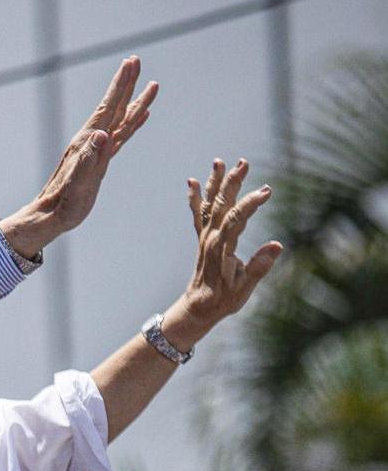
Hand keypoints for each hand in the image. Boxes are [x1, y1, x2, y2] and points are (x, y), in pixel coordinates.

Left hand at [1, 56, 157, 255]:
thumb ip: (90, 158)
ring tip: (151, 84)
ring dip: (135, 100)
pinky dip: (134, 123)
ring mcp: (97, 148)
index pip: (109, 106)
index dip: (121, 85)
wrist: (52, 215)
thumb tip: (102, 134)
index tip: (131, 63)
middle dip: (126, 83)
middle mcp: (92, 140)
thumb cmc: (65, 202)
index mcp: (88, 141)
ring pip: (122, 118)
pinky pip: (122, 135)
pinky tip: (142, 116)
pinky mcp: (101, 159)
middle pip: (115, 106)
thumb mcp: (80, 181)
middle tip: (136, 60)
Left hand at [162, 158, 282, 346]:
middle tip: (242, 162)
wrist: (197, 308)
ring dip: (215, 183)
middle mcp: (210, 239)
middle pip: (221, 205)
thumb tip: (277, 245)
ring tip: (219, 162)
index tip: (267, 191)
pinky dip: (195, 198)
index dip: (250, 204)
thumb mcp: (244, 288)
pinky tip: (193, 182)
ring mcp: (205, 237)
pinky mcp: (203, 240)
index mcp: (222, 249)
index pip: (236, 220)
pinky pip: (198, 215)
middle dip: (232, 182)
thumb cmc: (223, 300)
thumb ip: (259, 267)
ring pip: (210, 205)